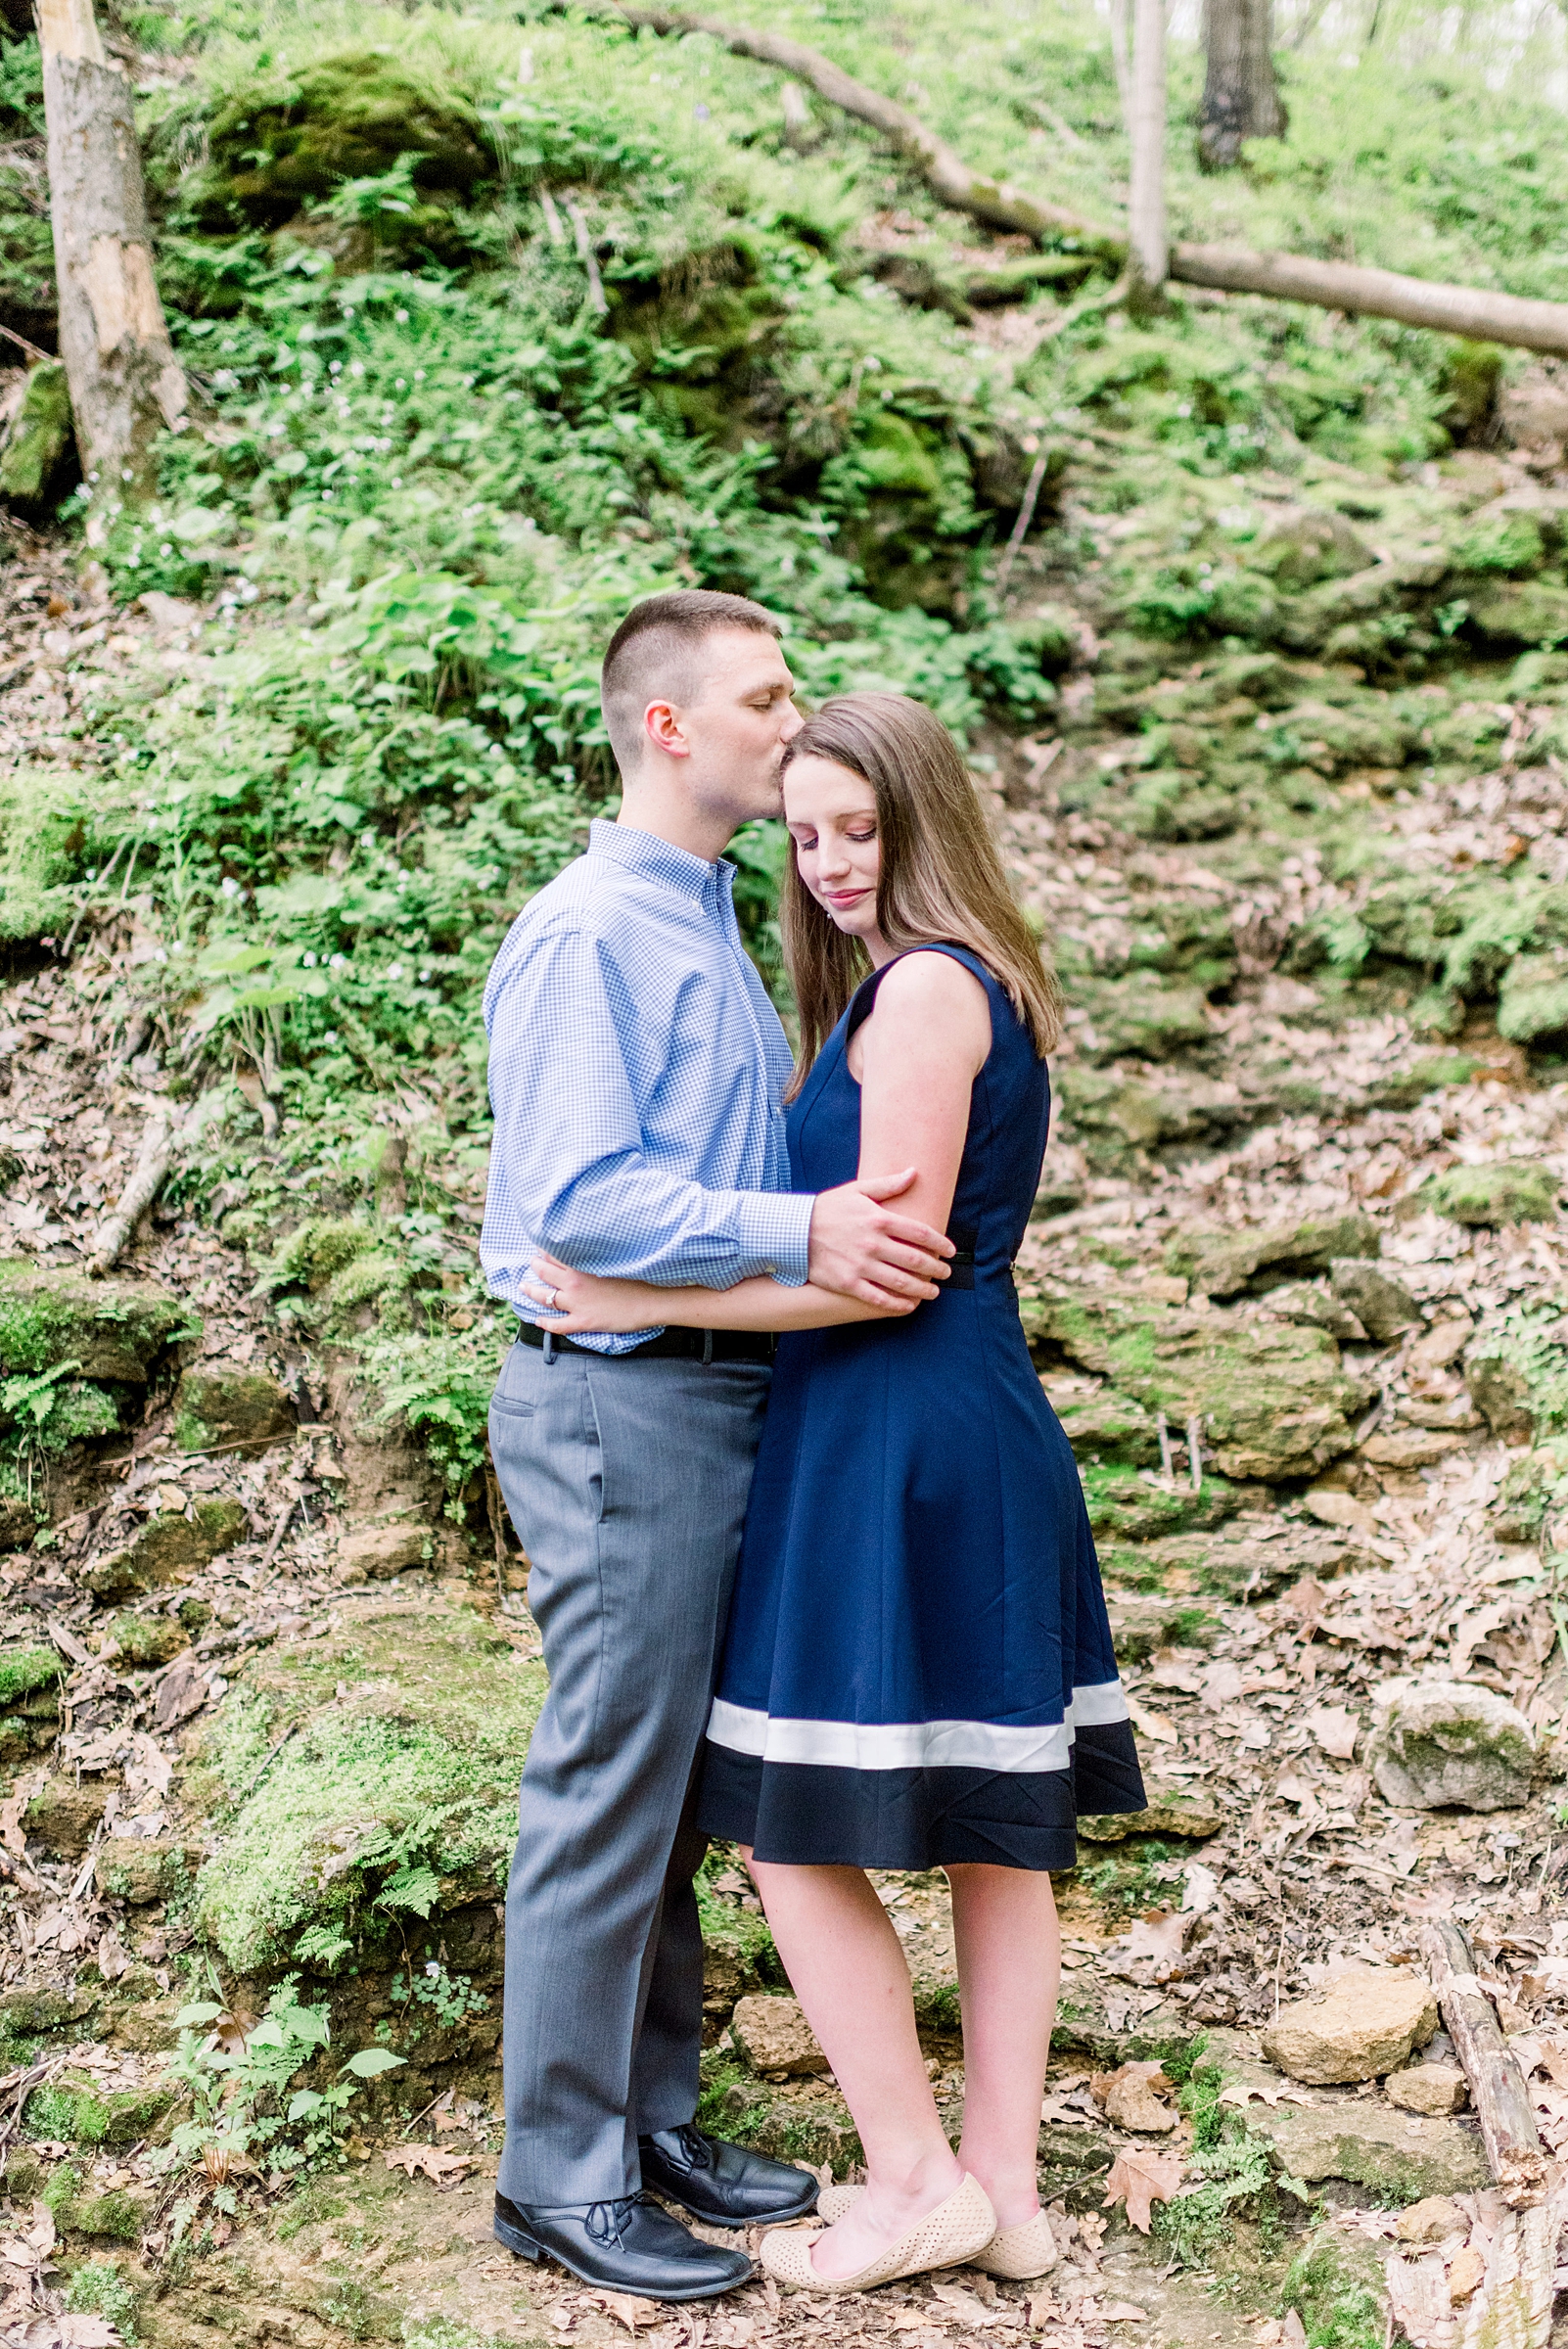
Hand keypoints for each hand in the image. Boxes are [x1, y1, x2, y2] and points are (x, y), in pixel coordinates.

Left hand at [520, 1255, 667, 1335]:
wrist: (653, 1299)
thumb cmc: (640, 1276)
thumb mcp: (616, 1258)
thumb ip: (596, 1254)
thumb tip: (587, 1248)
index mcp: (583, 1264)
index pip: (555, 1254)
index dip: (545, 1250)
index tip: (541, 1247)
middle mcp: (575, 1282)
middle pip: (544, 1272)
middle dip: (534, 1266)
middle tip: (530, 1262)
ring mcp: (577, 1303)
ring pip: (545, 1297)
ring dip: (531, 1291)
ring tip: (523, 1287)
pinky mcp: (584, 1321)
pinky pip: (557, 1324)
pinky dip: (545, 1322)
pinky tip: (538, 1319)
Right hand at [806, 1169, 954, 1308]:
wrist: (793, 1232)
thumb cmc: (828, 1209)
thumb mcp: (857, 1190)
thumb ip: (888, 1184)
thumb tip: (914, 1172)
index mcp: (878, 1219)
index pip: (920, 1233)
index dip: (940, 1243)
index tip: (950, 1251)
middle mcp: (872, 1243)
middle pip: (915, 1259)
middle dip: (936, 1269)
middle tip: (945, 1273)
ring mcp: (860, 1265)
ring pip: (901, 1282)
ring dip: (922, 1289)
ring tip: (933, 1292)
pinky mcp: (848, 1283)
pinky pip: (878, 1298)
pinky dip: (897, 1304)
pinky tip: (909, 1305)